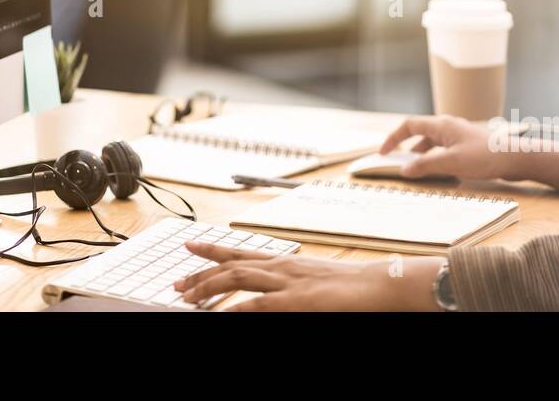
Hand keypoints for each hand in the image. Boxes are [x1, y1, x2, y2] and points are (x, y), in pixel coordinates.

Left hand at [175, 241, 442, 310]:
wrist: (381, 284)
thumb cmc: (354, 286)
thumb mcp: (316, 281)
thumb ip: (292, 286)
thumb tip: (274, 295)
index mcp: (286, 262)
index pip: (241, 251)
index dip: (212, 250)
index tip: (190, 246)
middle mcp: (281, 267)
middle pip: (231, 264)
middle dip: (200, 273)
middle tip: (177, 284)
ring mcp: (288, 282)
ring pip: (237, 277)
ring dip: (208, 286)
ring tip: (186, 297)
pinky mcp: (296, 300)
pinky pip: (258, 304)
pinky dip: (235, 308)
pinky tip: (219, 314)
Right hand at [379, 115, 513, 181]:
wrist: (516, 158)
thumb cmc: (485, 157)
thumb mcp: (450, 163)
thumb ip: (425, 166)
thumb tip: (404, 169)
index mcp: (441, 125)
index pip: (409, 125)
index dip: (393, 138)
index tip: (383, 153)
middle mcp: (448, 126)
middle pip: (420, 133)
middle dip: (406, 148)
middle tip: (397, 163)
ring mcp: (459, 135)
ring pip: (433, 143)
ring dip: (422, 155)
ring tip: (416, 171)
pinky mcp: (468, 145)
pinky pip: (444, 150)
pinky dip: (435, 159)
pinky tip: (440, 172)